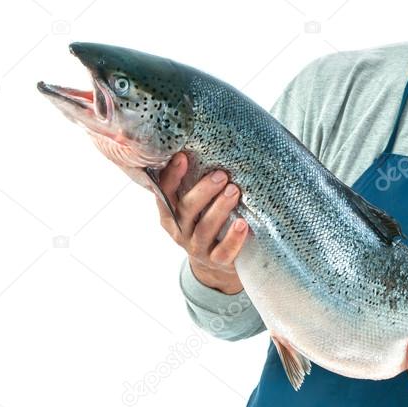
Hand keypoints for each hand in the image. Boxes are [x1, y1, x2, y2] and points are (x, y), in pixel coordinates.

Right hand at [156, 152, 248, 293]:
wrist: (215, 264)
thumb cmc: (206, 222)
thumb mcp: (195, 205)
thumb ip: (195, 183)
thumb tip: (207, 142)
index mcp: (170, 213)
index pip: (164, 193)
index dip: (171, 176)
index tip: (182, 157)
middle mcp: (180, 230)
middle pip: (186, 209)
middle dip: (203, 191)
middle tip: (221, 174)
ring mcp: (196, 247)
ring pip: (204, 228)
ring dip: (219, 209)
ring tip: (234, 192)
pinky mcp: (216, 261)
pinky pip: (223, 252)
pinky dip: (233, 238)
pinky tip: (243, 224)